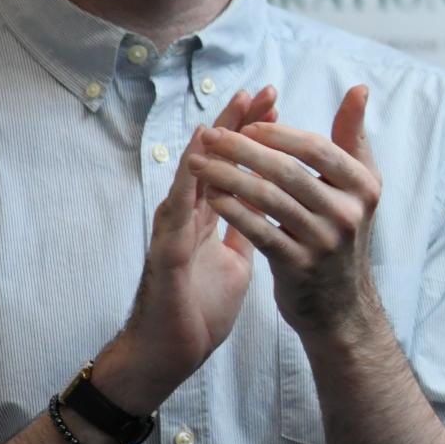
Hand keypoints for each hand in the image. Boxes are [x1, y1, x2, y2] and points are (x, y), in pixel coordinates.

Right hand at [101, 86, 278, 413]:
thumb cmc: (198, 308)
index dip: (252, 133)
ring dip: (208, 147)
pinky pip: (176, 216)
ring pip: (189, 179)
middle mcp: (188, 216)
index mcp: (207, 217)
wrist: (172, 353)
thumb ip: (246, 231)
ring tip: (228, 115)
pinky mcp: (167, 256)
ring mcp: (174, 233)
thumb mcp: (234, 262)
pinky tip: (197, 165)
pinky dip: (187, 188)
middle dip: (235, 124)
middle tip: (262, 90)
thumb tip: (268, 207)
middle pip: (211, 160)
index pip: (232, 163)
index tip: (277, 103)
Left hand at [193, 84, 385, 346]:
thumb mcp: (359, 185)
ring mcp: (325, 241)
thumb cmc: (343, 232)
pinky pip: (260, 232)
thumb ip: (353, 137)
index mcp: (364, 185)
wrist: (343, 305)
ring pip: (269, 199)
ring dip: (228, 177)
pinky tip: (210, 197)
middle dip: (243, 150)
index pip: (318, 148)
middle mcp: (349, 212)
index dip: (279, 133)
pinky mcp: (300, 266)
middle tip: (210, 136)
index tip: (246, 123)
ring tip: (198, 163)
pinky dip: (234, 212)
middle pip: (288, 171)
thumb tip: (359, 88)